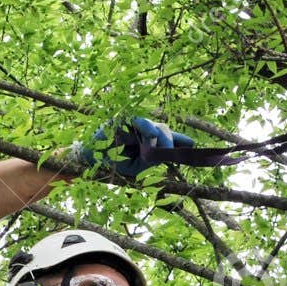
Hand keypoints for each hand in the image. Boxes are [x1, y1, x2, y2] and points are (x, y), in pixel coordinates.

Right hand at [72, 116, 194, 177]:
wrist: (91, 158)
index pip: (170, 138)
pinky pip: (141, 122)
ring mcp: (136, 123)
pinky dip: (147, 129)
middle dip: (169, 143)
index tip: (195, 146)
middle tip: (164, 153)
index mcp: (150, 141)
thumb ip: (152, 158)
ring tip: (152, 150)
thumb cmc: (114, 162)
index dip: (182, 141)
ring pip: (157, 127)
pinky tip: (151, 136)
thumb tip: (165, 150)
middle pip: (166, 131)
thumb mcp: (137, 165)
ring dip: (159, 139)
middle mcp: (145, 130)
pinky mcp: (125, 119)